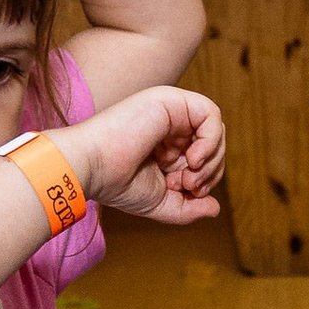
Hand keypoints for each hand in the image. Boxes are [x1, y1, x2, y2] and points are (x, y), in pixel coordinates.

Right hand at [53, 87, 224, 226]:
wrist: (93, 168)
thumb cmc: (117, 184)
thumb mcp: (161, 203)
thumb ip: (189, 207)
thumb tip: (215, 208)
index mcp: (166, 145)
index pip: (205, 157)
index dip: (206, 178)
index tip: (186, 192)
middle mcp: (170, 125)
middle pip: (214, 143)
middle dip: (211, 170)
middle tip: (190, 186)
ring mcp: (171, 110)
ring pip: (216, 129)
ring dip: (212, 158)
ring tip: (190, 175)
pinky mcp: (171, 100)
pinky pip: (211, 114)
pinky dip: (211, 140)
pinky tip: (193, 158)